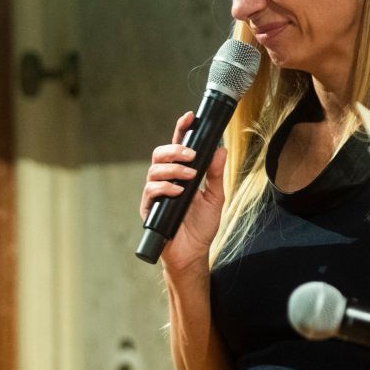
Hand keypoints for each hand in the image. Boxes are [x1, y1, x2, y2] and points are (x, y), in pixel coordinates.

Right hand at [140, 111, 228, 272]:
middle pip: (160, 154)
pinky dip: (165, 188)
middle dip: (175, 150)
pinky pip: (151, 191)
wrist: (193, 252)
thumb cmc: (201, 226)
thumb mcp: (216, 197)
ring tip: (190, 176)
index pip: (178, 147)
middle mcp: (165, 180)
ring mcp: (155, 194)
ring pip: (154, 169)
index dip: (181, 130)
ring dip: (173, 169)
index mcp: (180, 174)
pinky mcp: (149, 208)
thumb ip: (217, 174)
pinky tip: (178, 191)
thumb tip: (221, 150)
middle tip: (192, 156)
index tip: (190, 117)